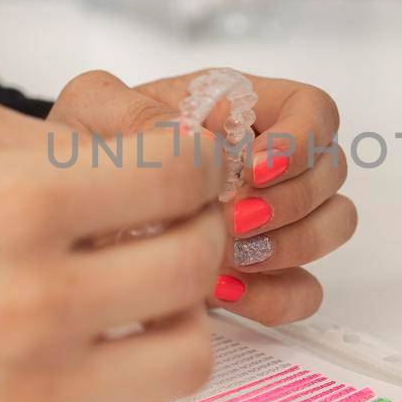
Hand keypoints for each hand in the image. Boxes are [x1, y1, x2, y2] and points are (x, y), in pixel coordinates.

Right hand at [0, 92, 225, 401]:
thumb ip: (58, 135)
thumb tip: (154, 154)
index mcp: (16, 202)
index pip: (180, 173)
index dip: (201, 159)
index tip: (189, 165)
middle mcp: (32, 298)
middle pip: (195, 265)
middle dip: (199, 232)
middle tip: (171, 228)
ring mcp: (30, 389)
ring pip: (189, 360)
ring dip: (179, 325)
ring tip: (139, 308)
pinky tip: (108, 376)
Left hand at [49, 70, 356, 325]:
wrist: (69, 205)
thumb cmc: (90, 145)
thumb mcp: (95, 110)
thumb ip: (137, 114)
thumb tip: (189, 141)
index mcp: (243, 106)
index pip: (314, 110)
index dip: (300, 141)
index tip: (256, 168)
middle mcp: (272, 159)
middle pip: (331, 172)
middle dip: (289, 201)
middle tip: (233, 218)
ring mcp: (275, 217)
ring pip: (332, 226)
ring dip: (288, 245)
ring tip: (225, 255)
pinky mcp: (266, 272)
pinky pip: (305, 289)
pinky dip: (274, 295)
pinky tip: (223, 290)